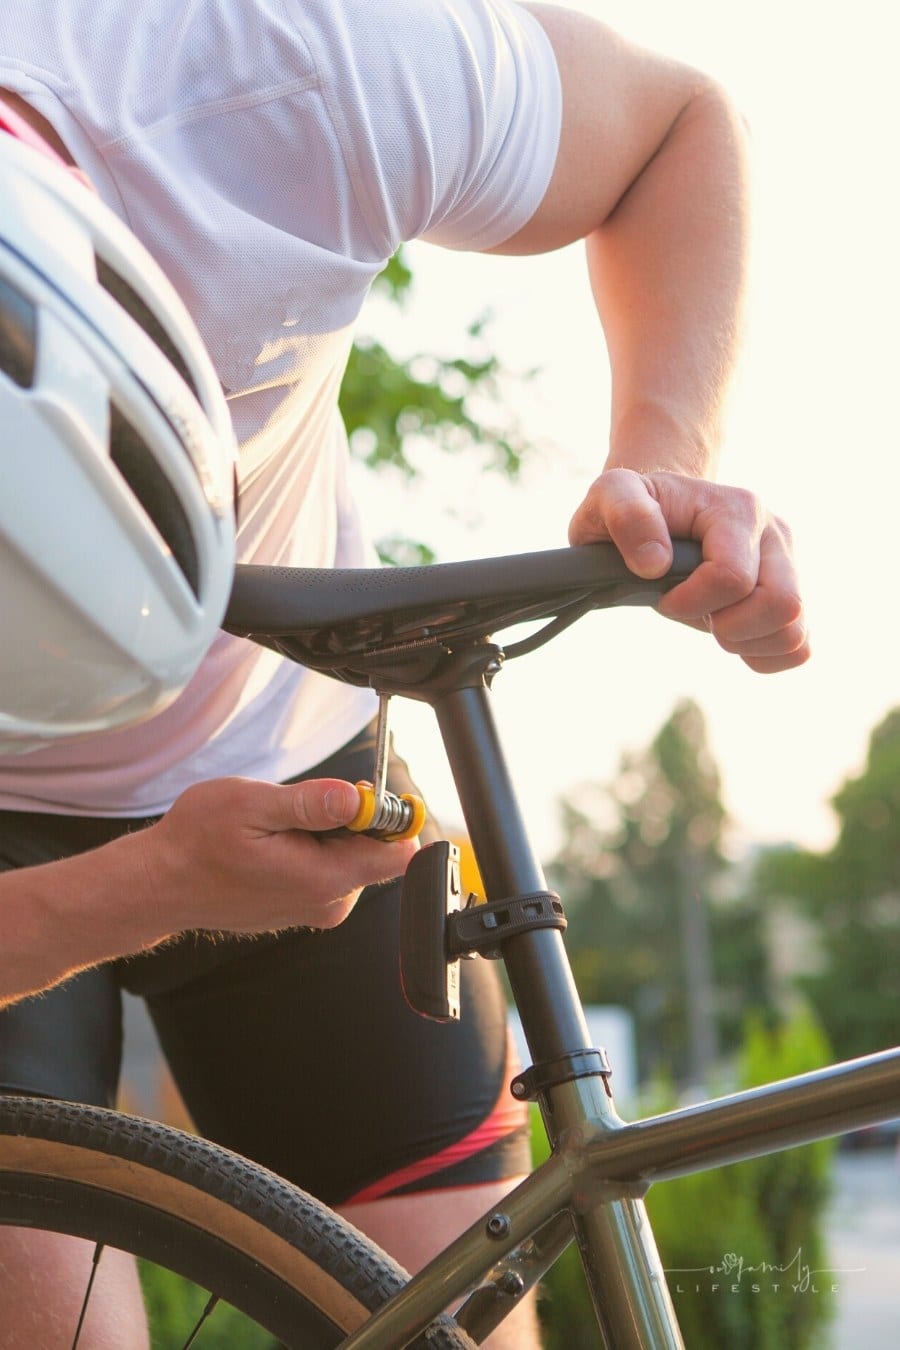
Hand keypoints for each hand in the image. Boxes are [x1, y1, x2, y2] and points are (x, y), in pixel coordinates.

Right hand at [141, 777, 419, 936]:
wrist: (161, 885)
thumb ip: (308, 803)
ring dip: (328, 833)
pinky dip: (313, 849)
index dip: (389, 816)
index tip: (357, 795)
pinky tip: (275, 845)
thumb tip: (357, 798)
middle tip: (299, 807)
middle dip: (352, 820)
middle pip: (377, 851)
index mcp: (324, 879)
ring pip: (353, 857)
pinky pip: (332, 869)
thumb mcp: (249, 805)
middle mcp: (330, 902)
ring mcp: (319, 909)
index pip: (398, 853)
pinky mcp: (307, 907)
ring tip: (278, 828)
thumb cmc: (197, 842)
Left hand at [568, 469, 809, 673]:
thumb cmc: (635, 507)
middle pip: (783, 605)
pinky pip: (800, 647)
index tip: (663, 596)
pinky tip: (733, 640)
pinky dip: (765, 656)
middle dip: (730, 628)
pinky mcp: (790, 596)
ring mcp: (789, 567)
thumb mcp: (612, 494)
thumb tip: (655, 564)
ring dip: (747, 644)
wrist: (661, 513)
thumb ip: (627, 515)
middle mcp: (774, 535)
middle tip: (698, 616)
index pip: (733, 577)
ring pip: (795, 631)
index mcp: (737, 508)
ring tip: (715, 625)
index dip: (690, 601)